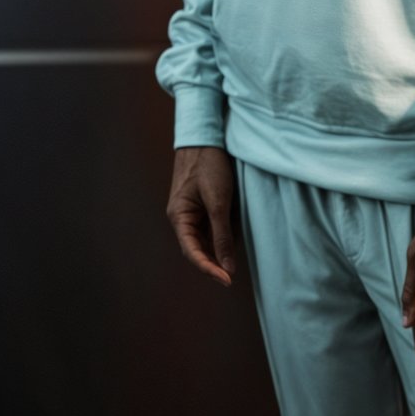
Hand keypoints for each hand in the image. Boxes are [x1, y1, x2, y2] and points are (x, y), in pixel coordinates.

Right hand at [165, 146, 238, 287]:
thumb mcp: (218, 201)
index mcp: (179, 217)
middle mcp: (182, 218)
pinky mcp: (201, 204)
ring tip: (235, 254)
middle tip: (233, 274)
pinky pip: (211, 226)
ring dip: (219, 247)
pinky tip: (235, 233)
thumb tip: (227, 266)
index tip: (227, 280)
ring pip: (205, 239)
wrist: (205, 135)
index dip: (209, 269)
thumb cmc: (208, 165)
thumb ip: (222, 234)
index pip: (192, 253)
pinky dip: (222, 232)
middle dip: (215, 261)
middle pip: (197, 249)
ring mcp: (191, 211)